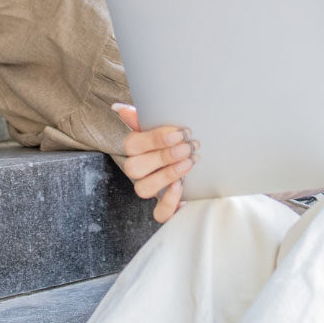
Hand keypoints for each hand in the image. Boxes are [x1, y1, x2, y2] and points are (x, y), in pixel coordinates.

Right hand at [113, 103, 198, 222]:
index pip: (131, 144)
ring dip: (167, 175)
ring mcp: (151, 190)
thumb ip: (145, 118)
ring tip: (189, 162)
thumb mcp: (166, 128)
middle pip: (134, 168)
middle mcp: (139, 172)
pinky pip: (159, 213)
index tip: (180, 132)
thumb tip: (120, 108)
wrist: (203, 163)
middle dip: (163, 156)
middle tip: (188, 147)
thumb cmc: (179, 142)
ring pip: (143, 189)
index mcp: (136, 150)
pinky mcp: (165, 209)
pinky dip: (170, 202)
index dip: (155, 138)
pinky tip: (182, 187)